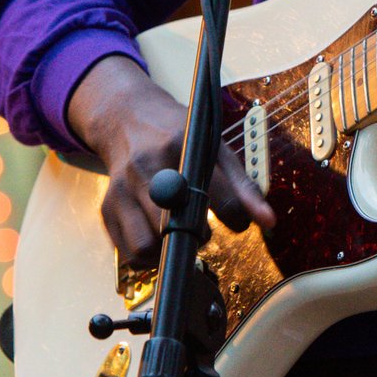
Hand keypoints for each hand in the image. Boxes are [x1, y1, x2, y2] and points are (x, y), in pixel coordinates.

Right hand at [66, 54, 273, 269]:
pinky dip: (149, 256)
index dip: (236, 217)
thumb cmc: (176, 135)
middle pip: (178, 225)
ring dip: (170, 251)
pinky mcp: (107, 208)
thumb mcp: (215, 147)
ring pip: (148, 246)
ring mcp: (122, 189)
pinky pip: (129, 252)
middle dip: (199, 235)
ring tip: (180, 235)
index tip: (238, 221)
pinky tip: (160, 239)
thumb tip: (268, 222)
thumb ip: (243, 185)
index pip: (216, 195)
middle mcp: (147, 167)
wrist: (128, 120)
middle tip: (204, 228)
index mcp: (178, 146)